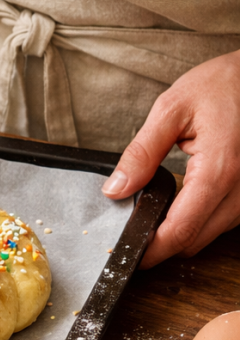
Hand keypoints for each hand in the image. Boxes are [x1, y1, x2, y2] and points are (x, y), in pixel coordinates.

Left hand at [102, 49, 239, 268]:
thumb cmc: (224, 85)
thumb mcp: (171, 110)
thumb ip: (141, 153)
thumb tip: (115, 189)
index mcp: (219, 171)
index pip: (180, 230)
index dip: (151, 250)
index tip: (125, 255)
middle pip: (194, 241)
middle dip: (161, 244)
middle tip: (129, 231)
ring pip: (209, 235)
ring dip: (180, 232)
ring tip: (149, 215)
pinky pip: (222, 221)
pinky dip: (197, 219)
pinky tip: (177, 203)